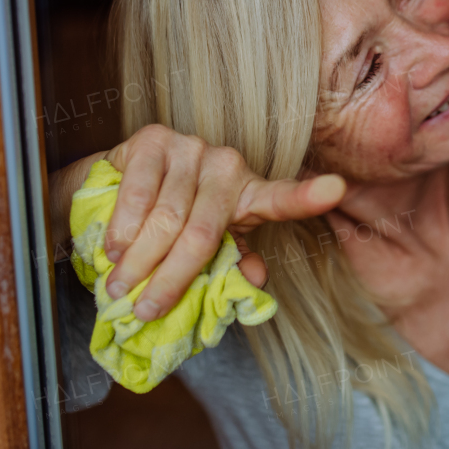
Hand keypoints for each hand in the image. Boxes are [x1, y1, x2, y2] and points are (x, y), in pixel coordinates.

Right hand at [100, 124, 345, 320]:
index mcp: (249, 194)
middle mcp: (226, 165)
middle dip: (170, 279)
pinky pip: (139, 194)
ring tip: (119, 287)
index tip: (336, 188)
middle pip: (203, 234)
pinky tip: (113, 248)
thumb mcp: (203, 252)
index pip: (283, 198)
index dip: (310, 195)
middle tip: (143, 309)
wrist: (111, 189)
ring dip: (138, 262)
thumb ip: (229, 266)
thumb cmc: (167, 226)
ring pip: (166, 219)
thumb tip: (255, 279)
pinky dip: (123, 229)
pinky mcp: (153, 139)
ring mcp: (190, 148)